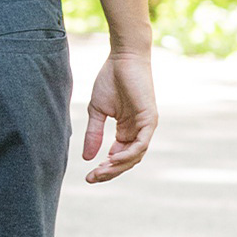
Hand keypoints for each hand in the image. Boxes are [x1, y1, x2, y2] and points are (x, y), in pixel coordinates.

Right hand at [82, 49, 155, 182]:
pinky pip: (141, 144)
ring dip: (118, 166)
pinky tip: (113, 159)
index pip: (119, 157)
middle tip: (92, 178)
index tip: (88, 176)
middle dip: (110, 172)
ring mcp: (146, 126)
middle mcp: (138, 131)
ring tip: (101, 171)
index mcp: (127, 130)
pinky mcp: (150, 119)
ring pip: (135, 156)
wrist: (122, 58)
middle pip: (127, 160)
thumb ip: (94, 134)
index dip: (105, 168)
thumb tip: (86, 158)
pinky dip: (128, 154)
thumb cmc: (110, 79)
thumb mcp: (97, 111)